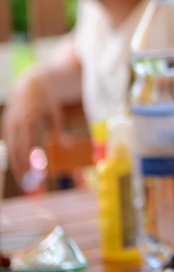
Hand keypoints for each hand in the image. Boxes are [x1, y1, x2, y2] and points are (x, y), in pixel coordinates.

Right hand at [1, 70, 64, 187]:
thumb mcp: (56, 113)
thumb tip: (69, 147)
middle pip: (17, 151)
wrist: (29, 86)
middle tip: (30, 185)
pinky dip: (14, 157)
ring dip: (17, 166)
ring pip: (11, 150)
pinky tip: (21, 168)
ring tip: (26, 181)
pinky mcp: (7, 126)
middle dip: (22, 169)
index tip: (37, 176)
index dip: (30, 163)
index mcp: (30, 120)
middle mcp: (16, 124)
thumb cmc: (46, 101)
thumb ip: (60, 131)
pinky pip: (9, 145)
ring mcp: (9, 125)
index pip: (28, 146)